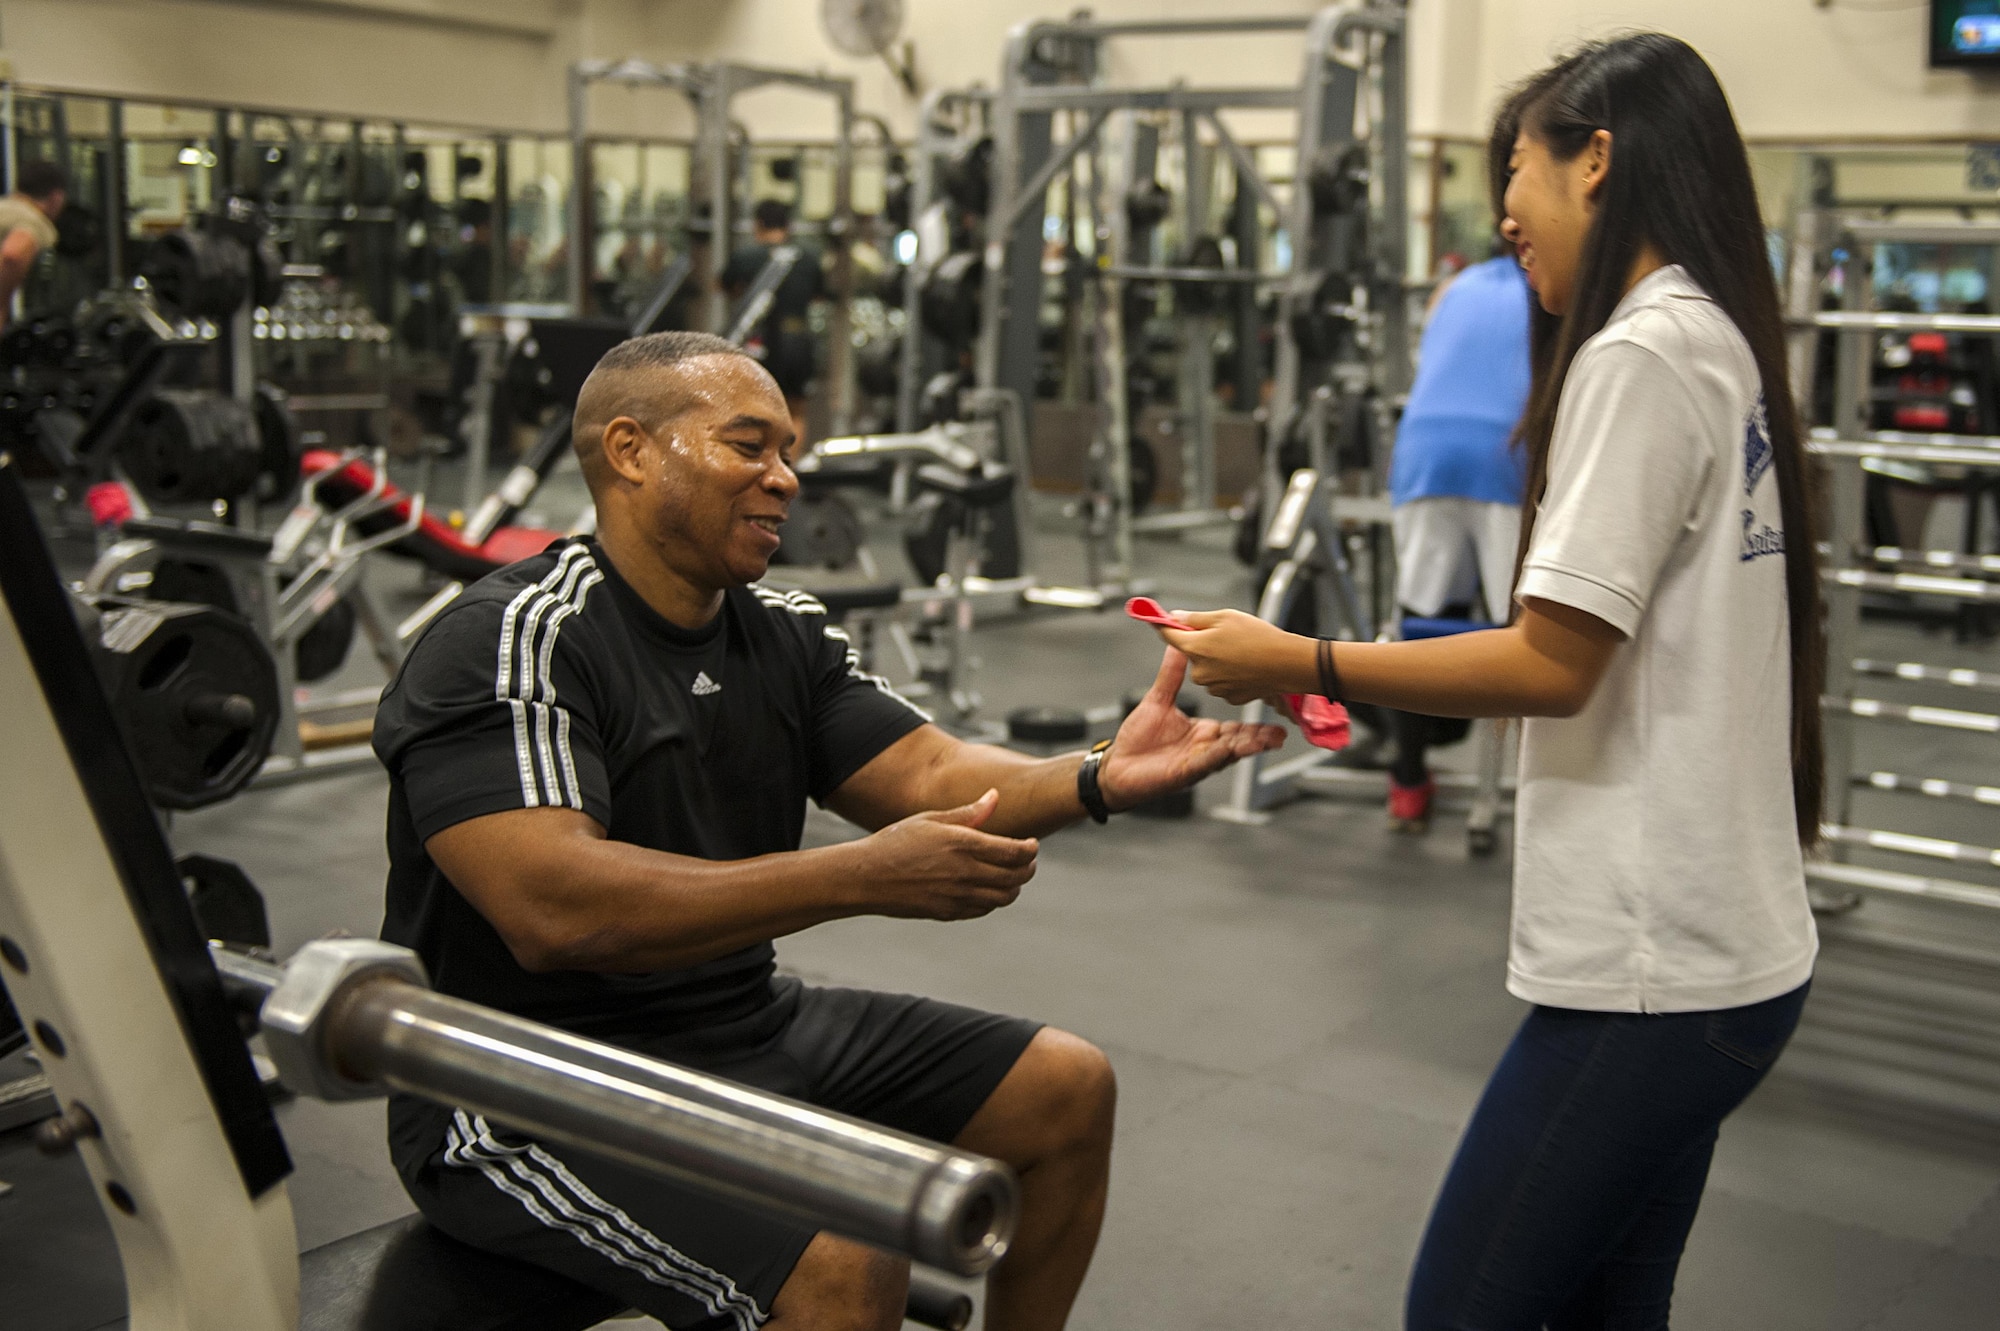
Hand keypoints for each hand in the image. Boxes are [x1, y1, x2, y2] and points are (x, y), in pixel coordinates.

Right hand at [855, 789, 1038, 920]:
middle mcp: (964, 873)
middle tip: (1027, 861)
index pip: (1015, 852)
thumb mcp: (931, 819)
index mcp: (962, 844)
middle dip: (1028, 868)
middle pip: (1015, 877)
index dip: (1030, 850)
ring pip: (1003, 897)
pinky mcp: (948, 913)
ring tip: (1011, 876)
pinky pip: (983, 910)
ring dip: (1013, 887)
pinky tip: (988, 889)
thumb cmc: (896, 841)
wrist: (866, 877)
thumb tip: (995, 796)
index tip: (1032, 845)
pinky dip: (993, 900)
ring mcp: (957, 896)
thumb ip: (969, 812)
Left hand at [1097, 647, 1286, 809]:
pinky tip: (1230, 749)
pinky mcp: (1185, 773)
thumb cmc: (1137, 738)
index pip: (1235, 728)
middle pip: (1240, 743)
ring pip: (1228, 754)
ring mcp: (1197, 762)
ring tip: (1266, 741)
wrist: (1117, 766)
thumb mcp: (1158, 700)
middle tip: (1281, 732)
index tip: (1271, 710)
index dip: (1255, 724)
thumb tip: (1179, 646)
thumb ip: (1171, 674)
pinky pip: (1205, 763)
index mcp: (1203, 733)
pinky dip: (1218, 755)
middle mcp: (1205, 749)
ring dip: (1247, 748)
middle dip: (1261, 738)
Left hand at [1156, 608, 1307, 707]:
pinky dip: (1230, 673)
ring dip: (1217, 659)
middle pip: (1191, 654)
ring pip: (1207, 668)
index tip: (1159, 619)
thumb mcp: (1225, 617)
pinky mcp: (1229, 696)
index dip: (1164, 624)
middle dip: (1202, 644)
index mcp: (1195, 649)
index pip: (1168, 635)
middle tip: (1224, 634)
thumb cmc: (1259, 637)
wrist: (1288, 664)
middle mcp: (1200, 672)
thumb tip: (1174, 617)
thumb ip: (1195, 618)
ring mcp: (1214, 687)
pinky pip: (1222, 681)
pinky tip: (1246, 665)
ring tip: (1241, 650)